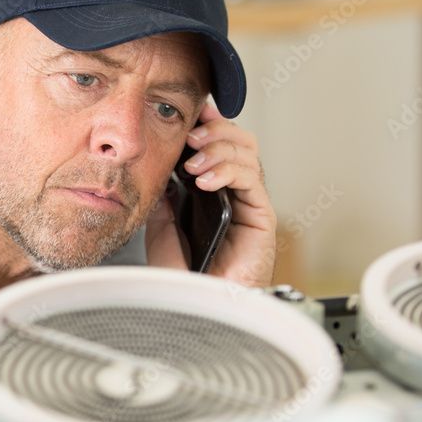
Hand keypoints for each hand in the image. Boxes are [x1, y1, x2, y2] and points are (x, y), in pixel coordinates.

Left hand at [146, 98, 276, 287]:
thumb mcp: (161, 227)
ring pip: (248, 154)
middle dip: (214, 130)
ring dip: (219, 148)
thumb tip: (159, 166)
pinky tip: (206, 179)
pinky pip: (252, 180)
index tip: (188, 114)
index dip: (206, 125)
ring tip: (193, 161)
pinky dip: (228, 171)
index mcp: (212, 192)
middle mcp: (235, 194)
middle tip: (190, 135)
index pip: (216, 147)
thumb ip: (165, 196)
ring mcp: (250, 204)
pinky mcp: (262, 217)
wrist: (195, 308)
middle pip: (238, 142)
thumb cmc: (181, 277)